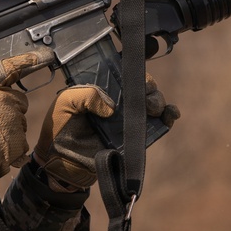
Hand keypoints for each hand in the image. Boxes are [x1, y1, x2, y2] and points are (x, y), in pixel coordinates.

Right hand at [0, 48, 54, 177]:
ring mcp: (15, 122)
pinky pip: (20, 145)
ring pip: (19, 125)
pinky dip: (11, 150)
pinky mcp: (20, 143)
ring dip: (9, 131)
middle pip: (17, 102)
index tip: (41, 56)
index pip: (10, 67)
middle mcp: (6, 100)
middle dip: (9, 110)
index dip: (26, 61)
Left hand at [34, 74, 179, 191]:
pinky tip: (171, 114)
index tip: (137, 69)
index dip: (134, 68)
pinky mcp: (134, 136)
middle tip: (145, 94)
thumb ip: (86, 95)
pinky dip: (168, 116)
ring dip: (158, 100)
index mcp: (101, 86)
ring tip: (152, 108)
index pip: (123, 70)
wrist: (60, 162)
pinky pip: (157, 124)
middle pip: (141, 85)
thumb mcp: (65, 102)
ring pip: (152, 102)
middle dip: (148, 86)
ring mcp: (127, 117)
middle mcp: (117, 99)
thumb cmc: (59, 128)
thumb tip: (111, 108)